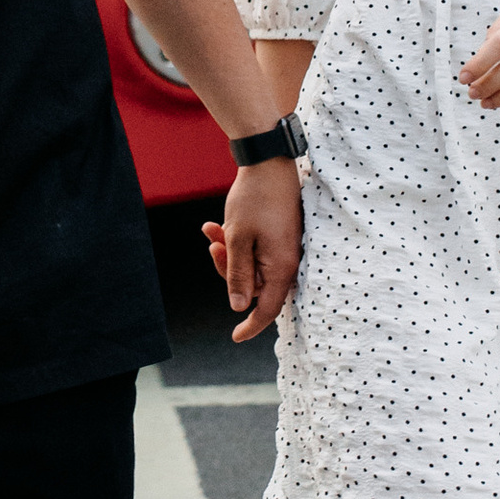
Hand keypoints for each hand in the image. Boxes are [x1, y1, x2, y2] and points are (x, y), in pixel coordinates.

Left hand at [198, 155, 302, 340]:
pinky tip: (215, 225)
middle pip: (255, 285)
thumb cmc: (255, 199)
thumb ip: (239, 275)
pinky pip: (256, 249)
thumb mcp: (238, 239)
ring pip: (252, 265)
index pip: (268, 308)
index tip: (235, 337)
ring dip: (228, 253)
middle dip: (228, 271)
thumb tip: (240, 307)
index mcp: (282, 266)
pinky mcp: (279, 235)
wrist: (269, 160)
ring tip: (211, 230)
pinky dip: (236, 241)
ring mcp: (285, 247)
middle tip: (212, 247)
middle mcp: (288, 260)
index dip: (251, 326)